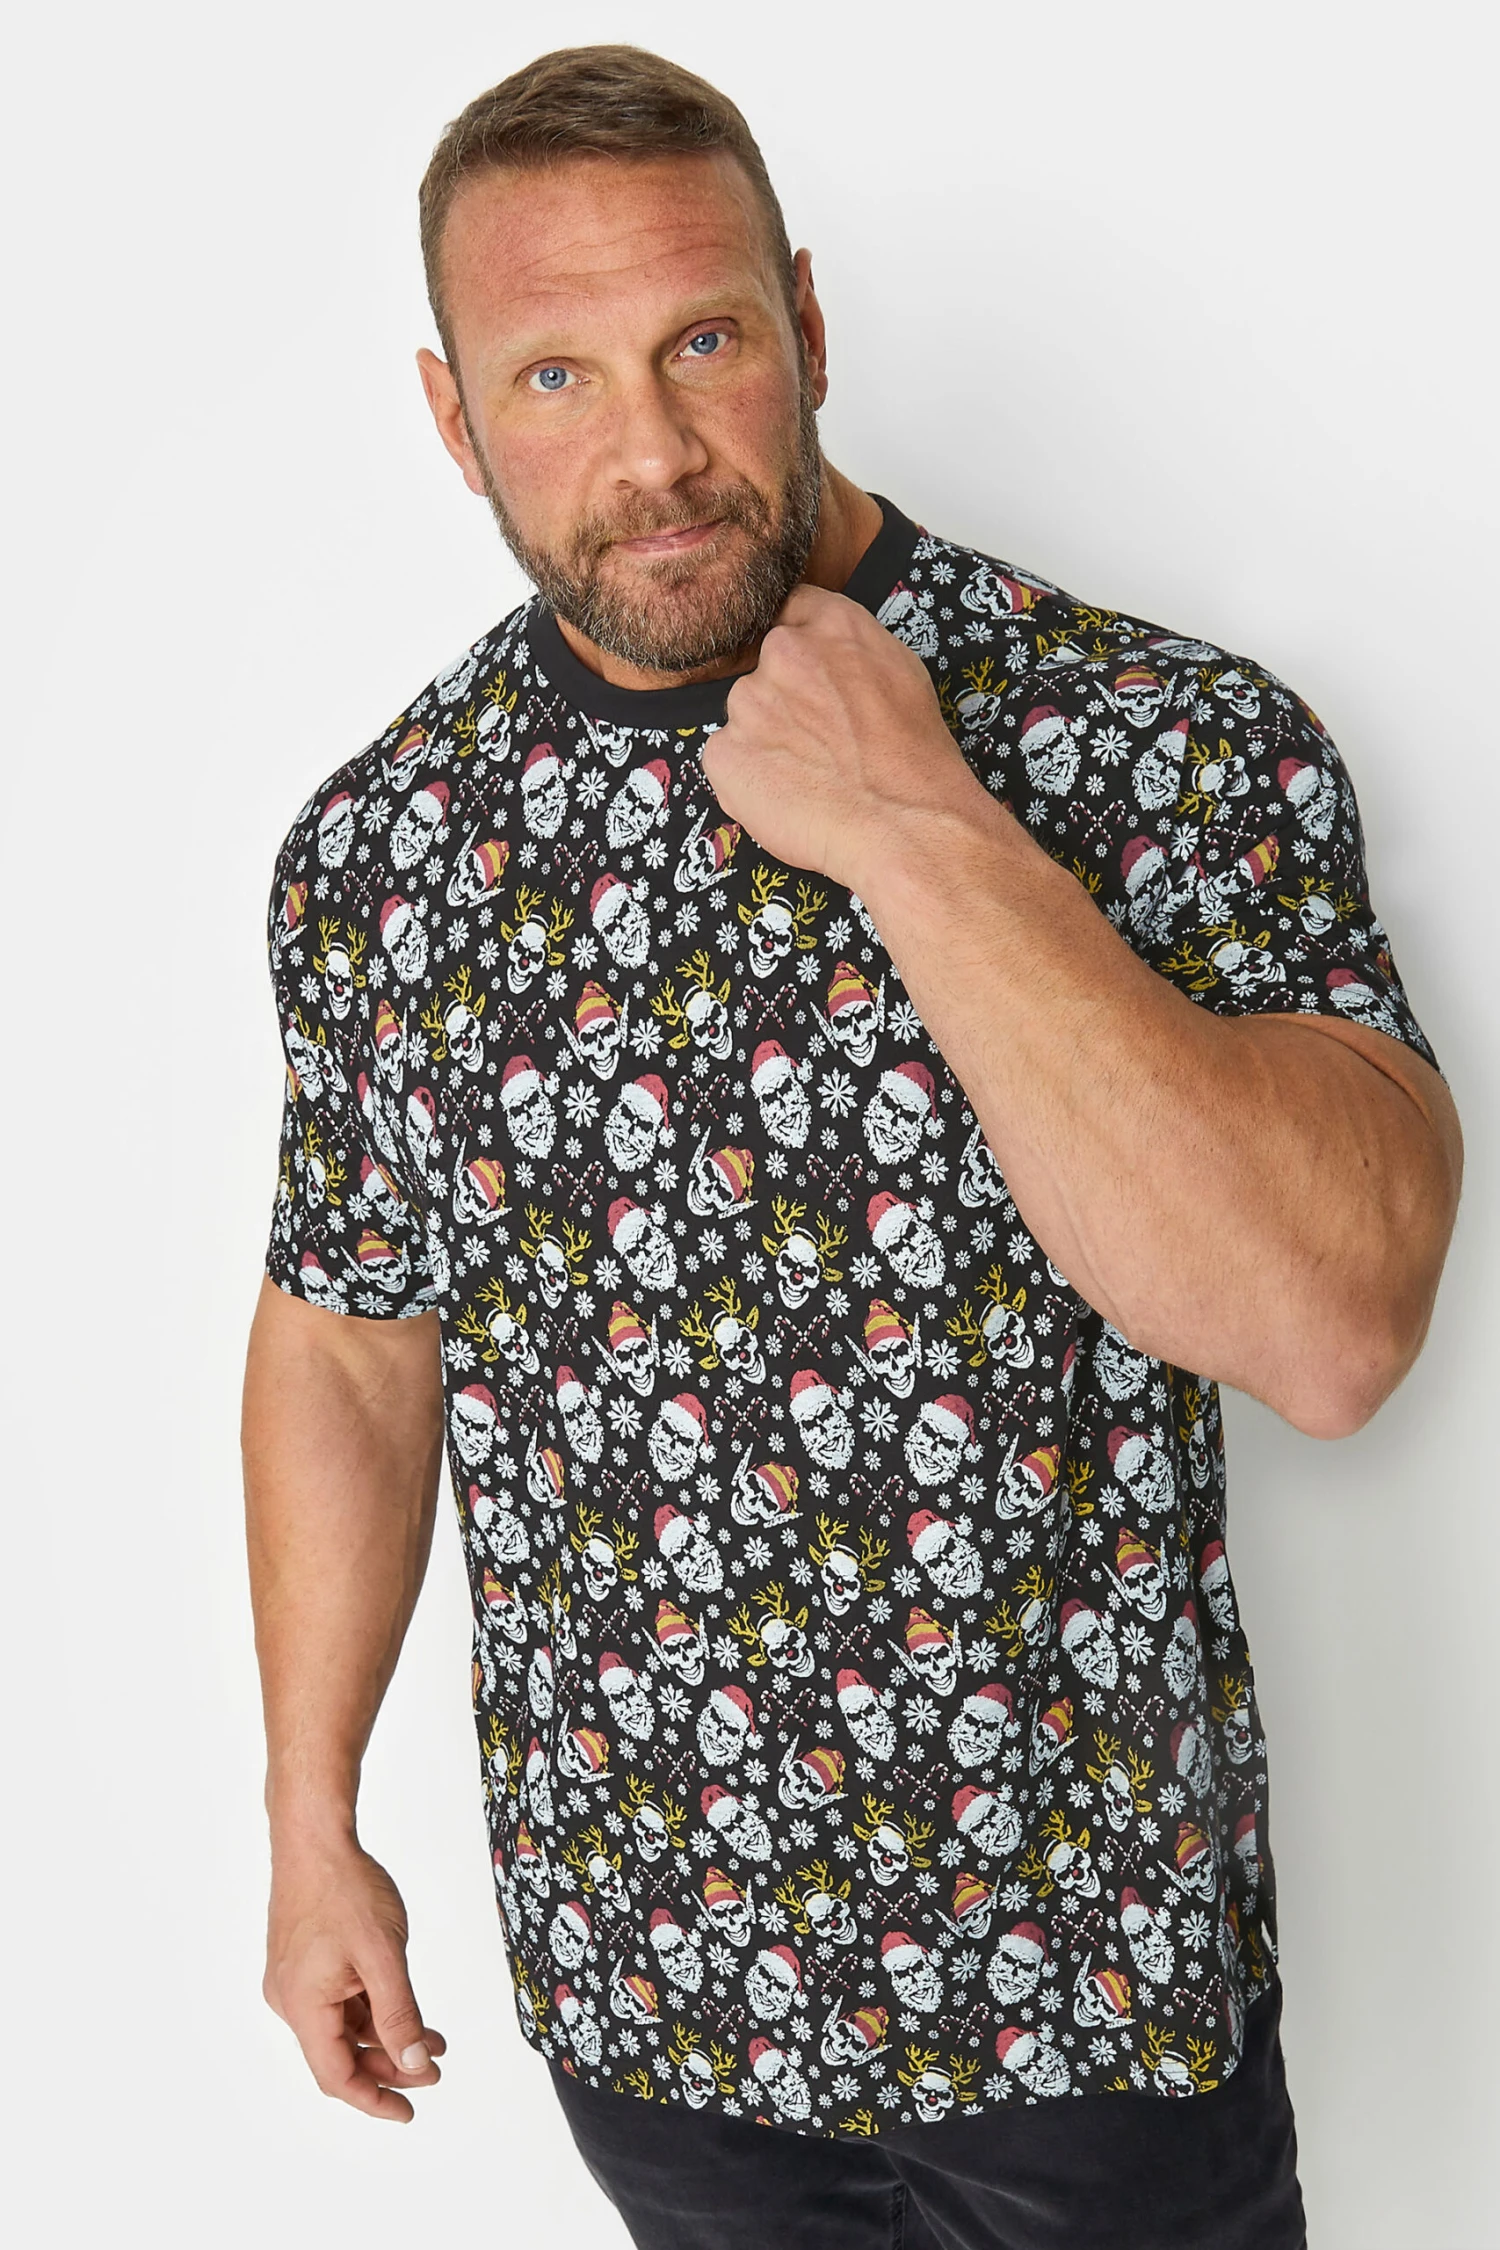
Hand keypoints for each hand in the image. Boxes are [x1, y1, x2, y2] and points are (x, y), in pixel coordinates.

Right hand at [264, 1837, 445, 2121]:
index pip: (336, 2075)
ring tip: (431, 2041)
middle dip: (388, 2067)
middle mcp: (291, 1999)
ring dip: (384, 2036)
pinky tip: (404, 2009)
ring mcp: (295, 1979)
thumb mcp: (382, 1956)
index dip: (374, 2099)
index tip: (408, 2111)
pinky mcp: (303, 1962)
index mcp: (302, 2006)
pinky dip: (371, 2009)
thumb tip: (413, 2065)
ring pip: (342, 2026)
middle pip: (340, 2053)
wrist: (315, 1839)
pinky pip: (337, 2000)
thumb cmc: (344, 1888)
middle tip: (432, 2073)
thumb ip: (399, 2014)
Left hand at [700, 584, 984, 889]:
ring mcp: (748, 701)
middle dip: (783, 703)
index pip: (792, 610)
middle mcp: (785, 652)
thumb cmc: (915, 759)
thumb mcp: (902, 675)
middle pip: (764, 670)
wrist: (904, 823)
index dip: (798, 647)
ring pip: (746, 718)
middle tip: (817, 744)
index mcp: (833, 625)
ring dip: (764, 742)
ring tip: (807, 778)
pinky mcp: (724, 751)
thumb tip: (828, 657)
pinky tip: (786, 797)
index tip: (806, 676)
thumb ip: (852, 653)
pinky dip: (747, 779)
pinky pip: (726, 761)